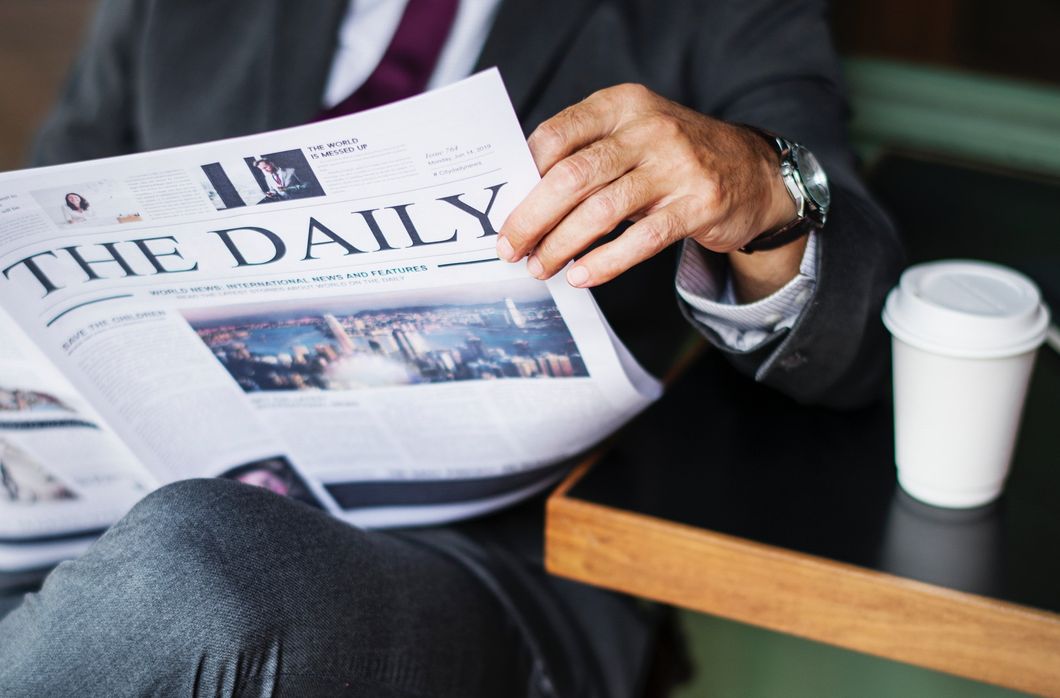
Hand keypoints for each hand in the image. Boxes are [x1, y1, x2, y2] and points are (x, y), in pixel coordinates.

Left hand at [497, 84, 799, 297]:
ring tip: (540, 268)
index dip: (522, 174)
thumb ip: (584, 154)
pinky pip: (641, 240)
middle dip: (531, 218)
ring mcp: (675, 167)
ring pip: (601, 211)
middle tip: (510, 248)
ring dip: (562, 245)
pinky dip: (604, 262)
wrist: (753, 172)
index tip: (501, 210)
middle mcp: (648, 129)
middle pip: (572, 176)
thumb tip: (520, 199)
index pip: (557, 135)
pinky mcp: (697, 205)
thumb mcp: (631, 135)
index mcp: (621, 105)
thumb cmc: (672, 158)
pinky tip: (581, 276)